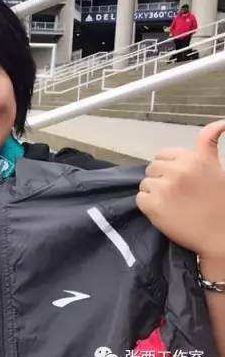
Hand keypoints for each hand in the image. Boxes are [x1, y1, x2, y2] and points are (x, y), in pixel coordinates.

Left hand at [137, 120, 224, 257]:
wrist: (221, 235)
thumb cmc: (220, 201)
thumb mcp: (216, 167)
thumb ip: (209, 143)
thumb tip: (221, 121)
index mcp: (192, 159)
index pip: (162, 155)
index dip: (169, 168)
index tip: (180, 180)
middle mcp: (177, 170)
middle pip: (151, 169)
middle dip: (161, 180)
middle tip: (178, 194)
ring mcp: (163, 188)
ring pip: (145, 184)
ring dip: (154, 193)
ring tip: (174, 204)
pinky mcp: (153, 206)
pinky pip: (140, 199)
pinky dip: (149, 206)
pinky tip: (166, 212)